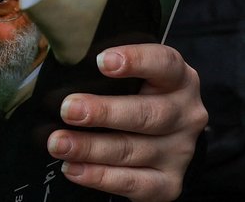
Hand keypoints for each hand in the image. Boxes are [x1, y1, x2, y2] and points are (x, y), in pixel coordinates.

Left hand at [49, 44, 206, 201]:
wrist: (167, 140)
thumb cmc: (139, 97)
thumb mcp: (136, 76)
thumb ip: (111, 69)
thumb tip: (66, 64)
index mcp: (179, 78)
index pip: (164, 63)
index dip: (136, 60)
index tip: (102, 61)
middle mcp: (185, 114)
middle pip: (147, 113)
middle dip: (103, 112)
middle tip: (69, 109)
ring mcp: (179, 151)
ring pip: (133, 150)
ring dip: (90, 148)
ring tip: (59, 143)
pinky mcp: (169, 183)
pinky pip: (134, 183)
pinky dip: (100, 177)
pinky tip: (75, 168)